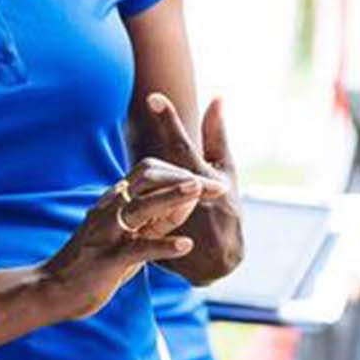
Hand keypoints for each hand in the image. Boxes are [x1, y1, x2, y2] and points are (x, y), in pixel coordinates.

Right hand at [38, 161, 226, 320]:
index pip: (149, 171)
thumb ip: (156, 221)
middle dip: (182, 177)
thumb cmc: (95, 263)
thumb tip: (188, 202)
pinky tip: (185, 245)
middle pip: (146, 177)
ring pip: (140, 206)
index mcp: (115, 202)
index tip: (210, 178)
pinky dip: (162, 245)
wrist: (54, 289)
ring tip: (198, 191)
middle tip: (214, 184)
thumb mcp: (130, 237)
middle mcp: (110, 210)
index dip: (180, 171)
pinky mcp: (106, 259)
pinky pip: (136, 248)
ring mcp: (106, 233)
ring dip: (171, 197)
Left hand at [139, 93, 242, 281]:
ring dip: (140, 184)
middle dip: (161, 138)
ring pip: (146, 197)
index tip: (153, 97)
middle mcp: (192, 200)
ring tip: (132, 169)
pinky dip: (138, 215)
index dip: (171, 122)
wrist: (224, 262)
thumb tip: (217, 97)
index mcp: (204, 181)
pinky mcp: (162, 242)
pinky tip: (131, 211)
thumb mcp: (226, 172)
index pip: (183, 147)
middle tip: (152, 98)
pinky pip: (143, 225)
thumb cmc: (228, 209)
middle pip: (160, 167)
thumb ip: (216, 136)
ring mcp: (178, 223)